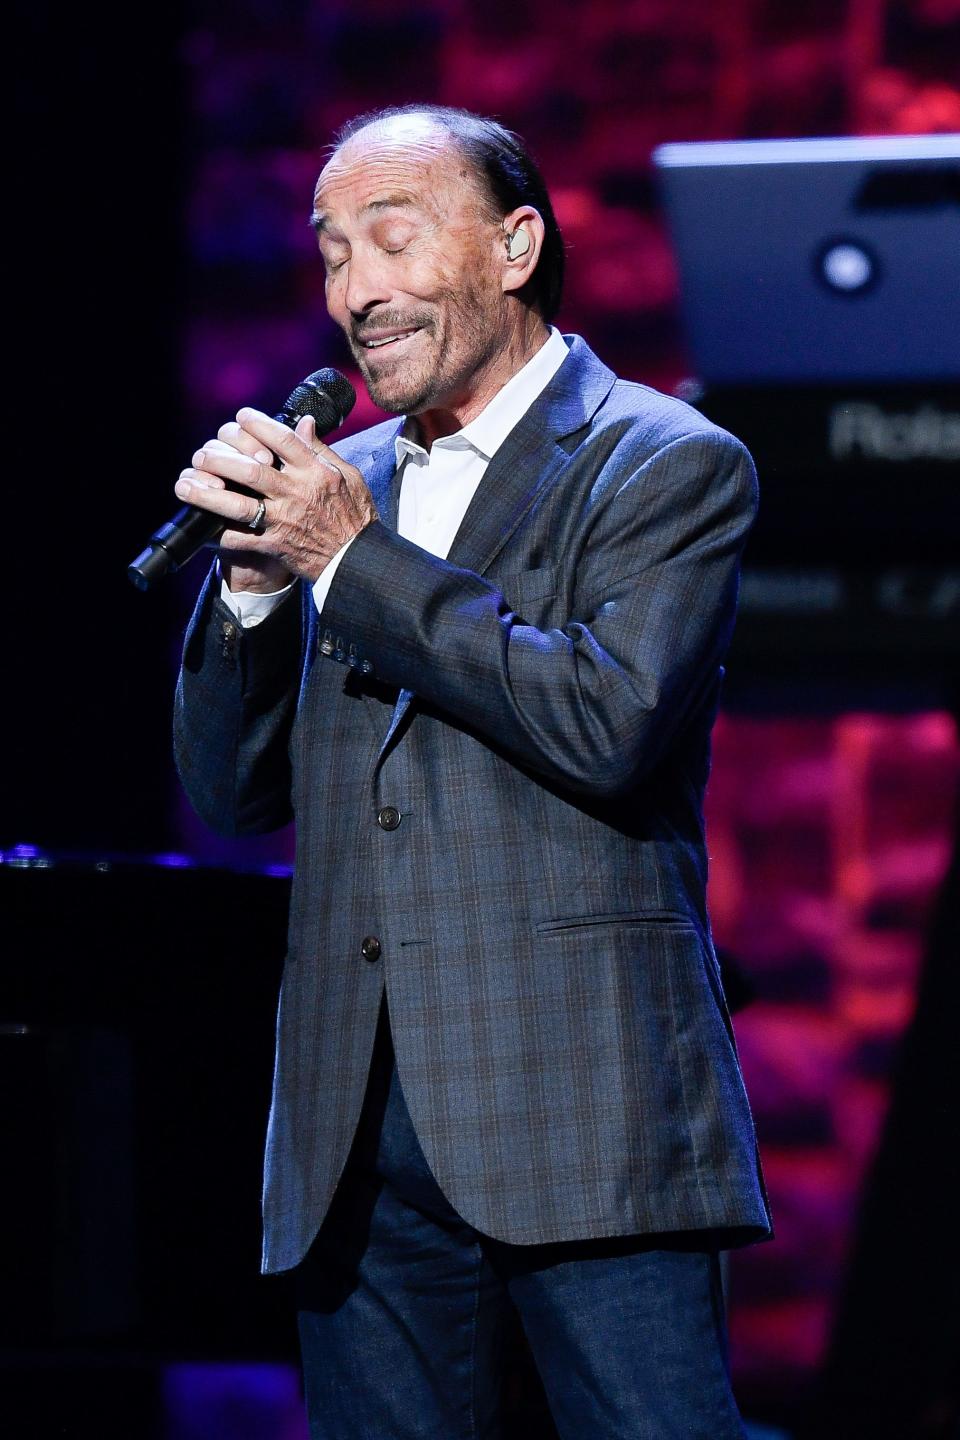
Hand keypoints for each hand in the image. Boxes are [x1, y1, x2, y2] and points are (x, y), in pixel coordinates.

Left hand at [175, 409, 378, 590]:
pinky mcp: (276, 545)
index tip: (240, 417)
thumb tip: (305, 422)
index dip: (258, 425)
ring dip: (208, 494)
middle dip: (222, 459)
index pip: (282, 439)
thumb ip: (322, 450)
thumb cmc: (355, 516)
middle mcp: (297, 494)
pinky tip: (204, 524)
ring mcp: (285, 521)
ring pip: (240, 505)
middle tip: (202, 454)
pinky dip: (220, 532)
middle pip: (252, 470)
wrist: (357, 560)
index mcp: (316, 473)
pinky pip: (242, 539)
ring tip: (184, 485)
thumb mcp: (348, 476)